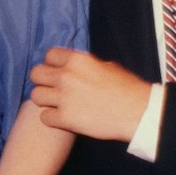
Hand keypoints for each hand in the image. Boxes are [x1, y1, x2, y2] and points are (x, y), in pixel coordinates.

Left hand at [30, 48, 150, 142]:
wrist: (139, 113)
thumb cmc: (127, 89)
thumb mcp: (106, 66)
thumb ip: (84, 65)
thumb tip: (73, 66)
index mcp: (77, 60)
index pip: (49, 55)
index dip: (52, 65)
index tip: (57, 73)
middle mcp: (67, 76)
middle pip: (36, 74)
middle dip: (43, 81)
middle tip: (52, 90)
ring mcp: (64, 97)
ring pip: (36, 96)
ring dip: (45, 101)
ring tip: (56, 105)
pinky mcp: (65, 118)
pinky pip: (44, 117)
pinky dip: (52, 119)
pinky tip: (62, 119)